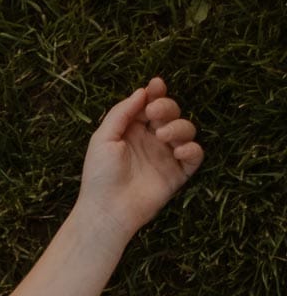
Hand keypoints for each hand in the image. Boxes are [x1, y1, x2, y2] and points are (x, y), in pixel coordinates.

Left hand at [76, 76, 203, 241]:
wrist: (107, 210)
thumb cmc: (100, 175)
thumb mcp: (103, 138)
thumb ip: (121, 112)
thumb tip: (142, 91)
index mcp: (133, 130)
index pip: (150, 105)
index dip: (156, 93)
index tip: (156, 85)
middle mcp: (152, 141)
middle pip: (171, 113)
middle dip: (166, 107)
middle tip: (154, 114)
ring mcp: (166, 157)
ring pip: (186, 130)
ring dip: (178, 126)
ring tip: (162, 135)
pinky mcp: (177, 174)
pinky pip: (195, 156)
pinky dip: (192, 149)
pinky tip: (178, 151)